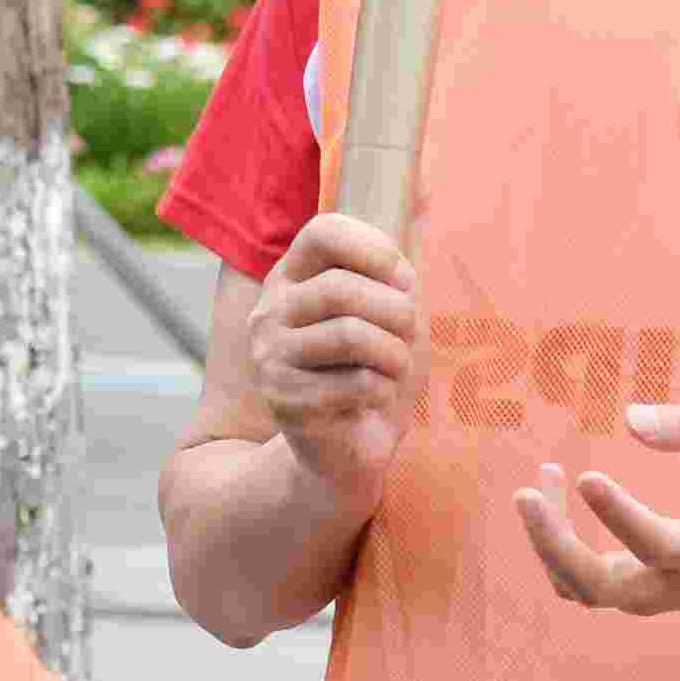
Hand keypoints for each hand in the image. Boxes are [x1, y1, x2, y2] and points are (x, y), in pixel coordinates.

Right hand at [254, 211, 420, 506]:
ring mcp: (270, 356)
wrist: (348, 448)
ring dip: (395, 354)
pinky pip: (355, 382)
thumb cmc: (373, 370)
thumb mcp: (389, 315)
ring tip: (396, 368)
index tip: (400, 277)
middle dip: (396, 311)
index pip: (324, 232)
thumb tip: (399, 275)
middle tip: (410, 335)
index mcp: (292, 277)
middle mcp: (270, 311)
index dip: (372, 247)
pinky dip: (384, 389)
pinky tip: (376, 397)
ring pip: (350, 334)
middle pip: (341, 288)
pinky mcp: (284, 399)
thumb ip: (394, 282)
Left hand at [513, 403, 679, 628]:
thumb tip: (629, 419)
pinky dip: (554, 547)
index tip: (586, 475)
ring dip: (548, 538)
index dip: (619, 515)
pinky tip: (554, 494)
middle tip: (525, 493)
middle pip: (599, 586)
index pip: (656, 545)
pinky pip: (577, 584)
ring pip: (580, 588)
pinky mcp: (633, 595)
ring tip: (544, 475)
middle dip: (554, 544)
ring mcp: (650, 597)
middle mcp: (674, 584)